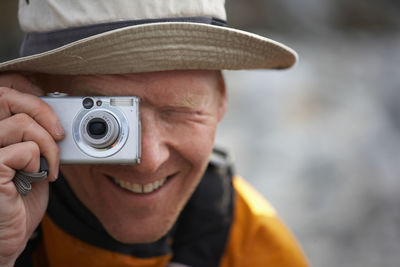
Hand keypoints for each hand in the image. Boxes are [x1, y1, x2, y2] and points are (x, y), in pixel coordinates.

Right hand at [0, 73, 63, 265]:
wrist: (10, 236)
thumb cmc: (21, 199)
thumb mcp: (31, 159)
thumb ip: (33, 135)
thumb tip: (55, 115)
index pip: (3, 94)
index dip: (30, 97)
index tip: (52, 115)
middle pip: (6, 97)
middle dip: (42, 112)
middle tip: (58, 135)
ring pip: (20, 123)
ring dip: (47, 145)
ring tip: (48, 166)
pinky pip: (23, 149)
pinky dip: (39, 161)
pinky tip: (37, 177)